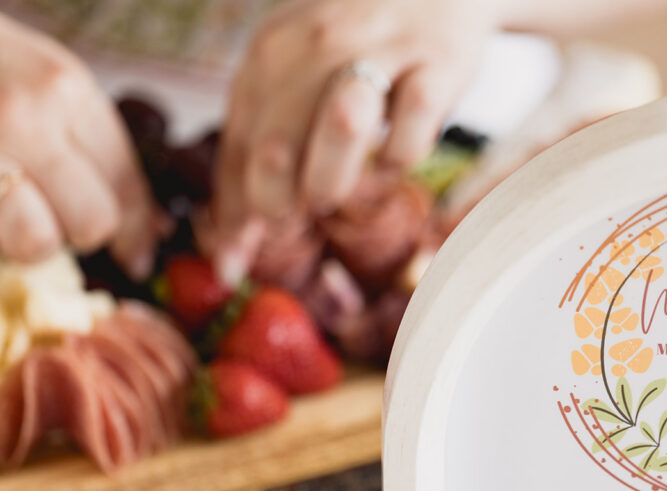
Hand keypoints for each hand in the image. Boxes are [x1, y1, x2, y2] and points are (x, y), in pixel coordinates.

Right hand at [0, 0, 162, 274]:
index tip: (133, 253)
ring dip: (25, 244)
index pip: (127, 183)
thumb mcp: (49, 83)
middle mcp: (25, 116)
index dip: (134, 228)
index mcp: (66, 89)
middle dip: (79, 235)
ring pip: (36, 242)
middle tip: (53, 218)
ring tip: (6, 217)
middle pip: (91, 221)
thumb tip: (150, 229)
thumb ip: (99, 146)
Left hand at [204, 0, 498, 281]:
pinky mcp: (436, 65)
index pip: (238, 149)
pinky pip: (410, 137)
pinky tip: (393, 153)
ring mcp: (378, 52)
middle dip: (281, 205)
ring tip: (339, 186)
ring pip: (340, 134)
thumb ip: (261, 154)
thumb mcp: (294, 81)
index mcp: (270, 55)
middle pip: (275, 151)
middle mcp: (316, 48)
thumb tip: (230, 252)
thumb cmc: (357, 49)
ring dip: (333, 181)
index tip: (232, 267)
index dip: (234, 217)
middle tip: (301, 211)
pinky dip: (397, 160)